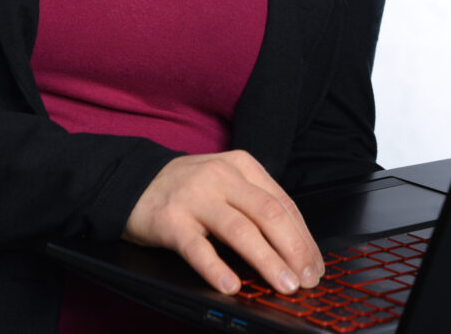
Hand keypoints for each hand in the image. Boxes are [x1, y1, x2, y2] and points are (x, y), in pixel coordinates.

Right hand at [123, 150, 323, 296]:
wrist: (134, 182)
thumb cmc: (189, 189)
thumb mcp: (227, 182)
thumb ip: (255, 204)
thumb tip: (293, 247)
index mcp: (243, 165)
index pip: (282, 202)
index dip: (304, 236)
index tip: (316, 264)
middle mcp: (222, 176)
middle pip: (268, 214)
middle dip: (294, 249)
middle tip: (307, 279)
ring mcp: (196, 196)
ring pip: (240, 230)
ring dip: (267, 261)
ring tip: (284, 285)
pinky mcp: (171, 219)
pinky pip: (197, 247)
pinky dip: (217, 268)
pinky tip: (231, 286)